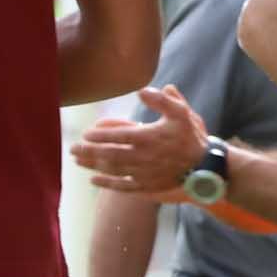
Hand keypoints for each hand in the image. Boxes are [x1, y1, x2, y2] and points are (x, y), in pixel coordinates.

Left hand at [73, 86, 210, 195]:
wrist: (204, 166)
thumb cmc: (190, 136)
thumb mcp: (181, 112)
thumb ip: (162, 100)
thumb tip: (141, 90)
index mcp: (147, 137)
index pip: (116, 136)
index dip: (99, 135)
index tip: (86, 134)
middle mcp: (141, 157)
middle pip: (108, 154)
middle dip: (88, 151)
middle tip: (72, 149)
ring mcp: (142, 173)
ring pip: (112, 169)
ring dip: (92, 165)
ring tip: (77, 161)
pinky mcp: (146, 185)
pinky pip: (122, 186)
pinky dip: (107, 183)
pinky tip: (93, 180)